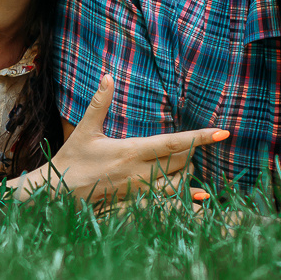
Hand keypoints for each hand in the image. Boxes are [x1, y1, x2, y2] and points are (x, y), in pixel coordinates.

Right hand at [42, 75, 228, 206]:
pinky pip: (167, 202)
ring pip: (178, 184)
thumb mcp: (85, 129)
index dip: (200, 137)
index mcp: (131, 151)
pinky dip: (185, 198)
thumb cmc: (71, 159)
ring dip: (188, 174)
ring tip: (189, 164)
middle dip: (194, 153)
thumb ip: (100, 103)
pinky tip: (199, 197)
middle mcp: (140, 172)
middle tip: (198, 143)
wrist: (57, 193)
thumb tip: (108, 75)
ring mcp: (140, 191)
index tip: (223, 133)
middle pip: (182, 163)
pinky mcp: (136, 204)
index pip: (174, 143)